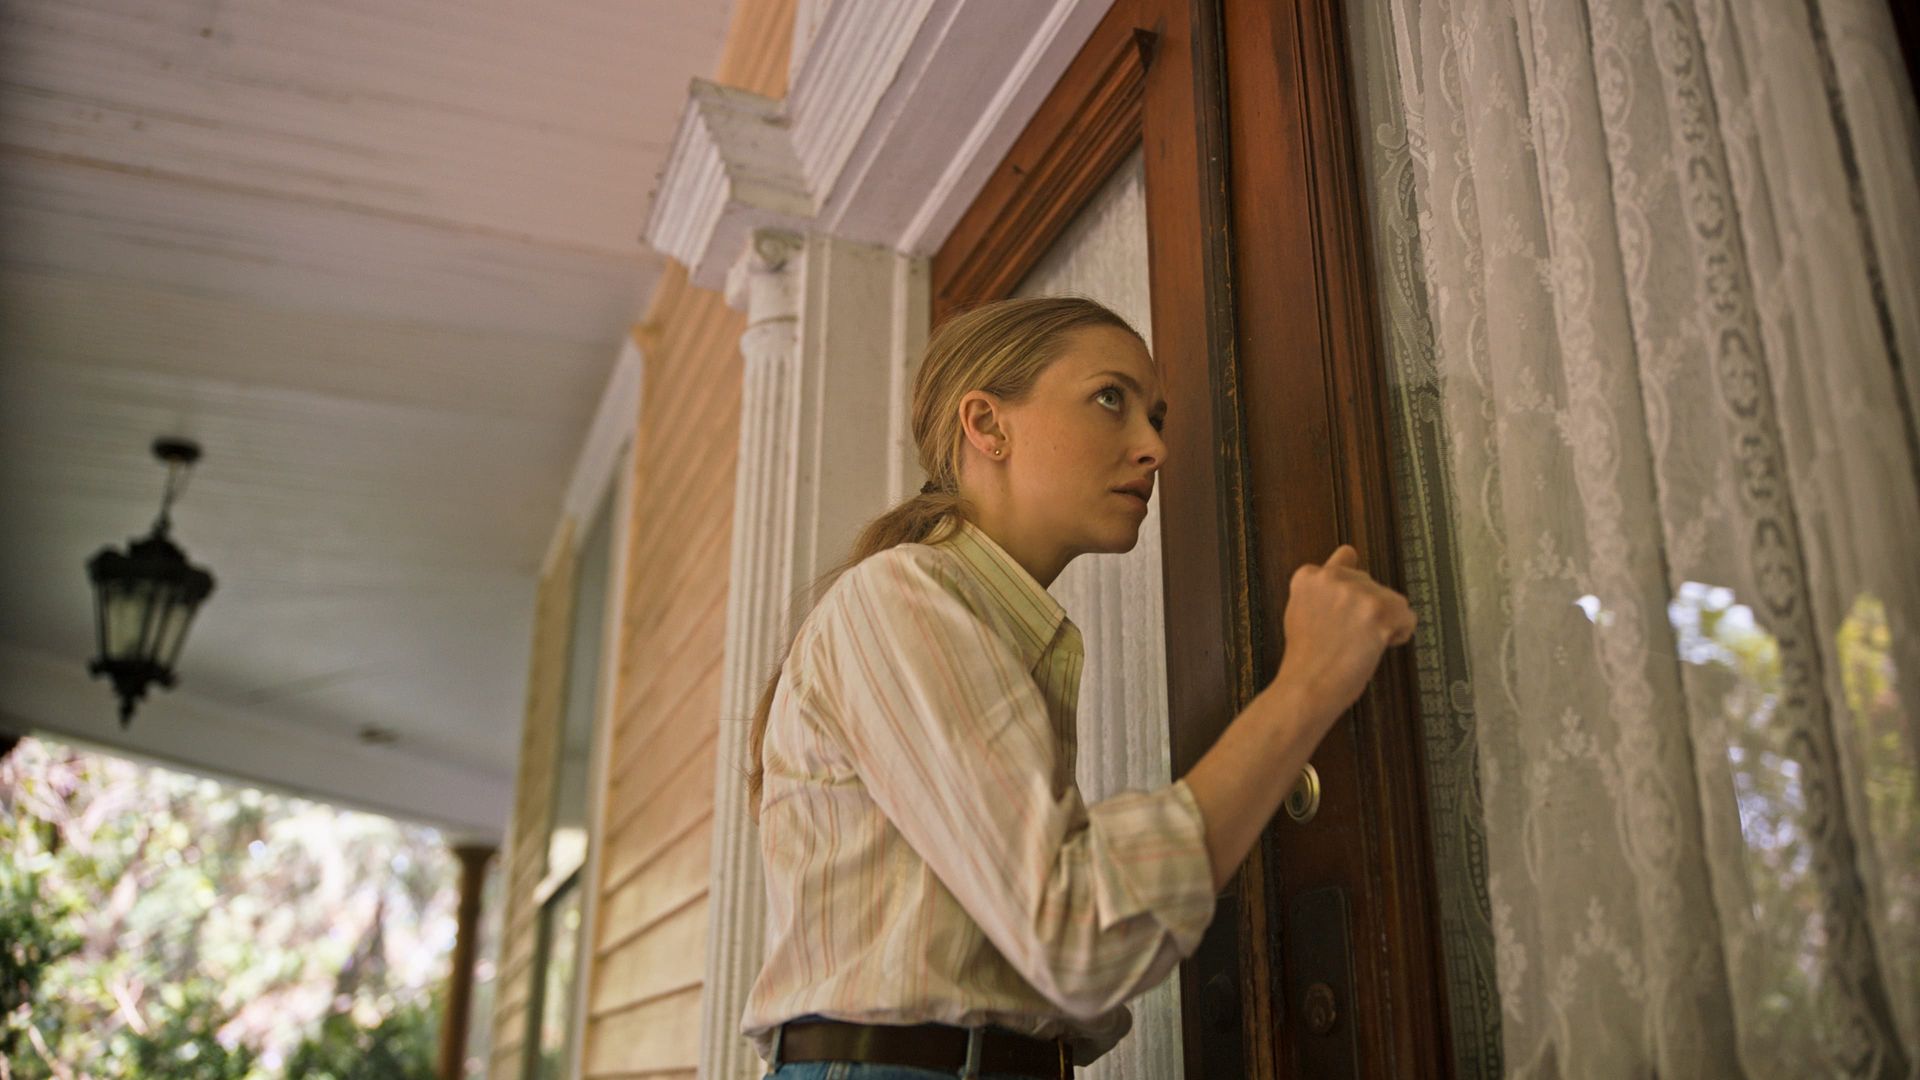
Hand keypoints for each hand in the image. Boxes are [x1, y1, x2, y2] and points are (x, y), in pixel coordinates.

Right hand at [1272, 545, 1416, 720]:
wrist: (1308, 686)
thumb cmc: (1305, 659)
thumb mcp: (1299, 610)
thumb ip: (1321, 589)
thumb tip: (1347, 561)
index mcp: (1309, 576)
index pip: (1346, 558)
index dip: (1351, 590)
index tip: (1346, 610)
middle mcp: (1333, 577)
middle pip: (1372, 584)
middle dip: (1368, 607)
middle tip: (1349, 636)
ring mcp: (1356, 592)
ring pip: (1394, 601)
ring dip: (1385, 622)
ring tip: (1359, 644)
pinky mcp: (1379, 611)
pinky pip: (1408, 618)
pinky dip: (1399, 634)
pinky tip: (1377, 646)